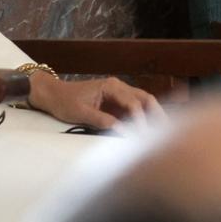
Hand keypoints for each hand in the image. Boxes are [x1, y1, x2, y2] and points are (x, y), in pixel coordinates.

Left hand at [25, 71, 162, 129]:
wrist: (52, 94)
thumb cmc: (64, 102)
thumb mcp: (81, 113)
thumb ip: (102, 121)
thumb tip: (123, 132)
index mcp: (111, 87)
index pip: (133, 103)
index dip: (141, 119)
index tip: (144, 135)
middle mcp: (118, 87)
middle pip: (146, 98)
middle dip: (157, 114)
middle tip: (167, 130)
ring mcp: (119, 94)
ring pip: (144, 102)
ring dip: (154, 115)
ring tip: (164, 131)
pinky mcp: (116, 102)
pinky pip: (135, 108)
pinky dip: (144, 117)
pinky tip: (150, 129)